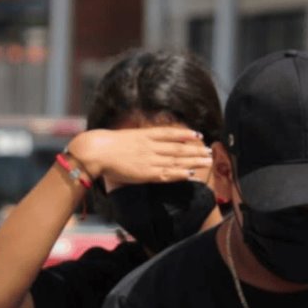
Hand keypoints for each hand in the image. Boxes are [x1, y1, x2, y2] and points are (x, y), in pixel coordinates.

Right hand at [66, 127, 212, 182]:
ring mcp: (150, 159)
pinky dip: (179, 173)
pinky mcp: (146, 172)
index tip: (198, 136)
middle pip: (178, 148)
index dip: (186, 135)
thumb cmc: (106, 144)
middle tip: (209, 152)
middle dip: (195, 150)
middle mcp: (152, 146)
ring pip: (176, 160)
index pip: (171, 134)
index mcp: (146, 135)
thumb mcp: (125, 135)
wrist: (97, 150)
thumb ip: (138, 138)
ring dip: (193, 161)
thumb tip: (144, 138)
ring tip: (207, 162)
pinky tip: (190, 174)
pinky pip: (166, 173)